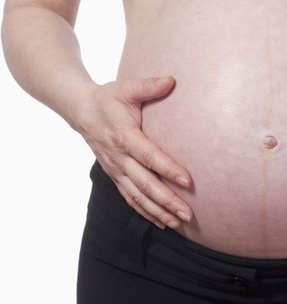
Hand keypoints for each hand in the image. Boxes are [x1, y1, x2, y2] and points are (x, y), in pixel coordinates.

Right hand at [74, 76, 193, 229]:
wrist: (80, 111)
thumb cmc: (108, 99)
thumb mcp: (126, 88)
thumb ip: (148, 86)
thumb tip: (172, 80)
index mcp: (124, 136)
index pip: (150, 157)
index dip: (168, 169)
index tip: (188, 181)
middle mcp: (119, 158)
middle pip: (145, 184)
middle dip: (167, 200)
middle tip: (188, 213)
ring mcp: (116, 170)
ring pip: (137, 196)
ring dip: (158, 211)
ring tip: (178, 223)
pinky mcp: (115, 176)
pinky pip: (130, 198)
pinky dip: (145, 211)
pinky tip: (161, 222)